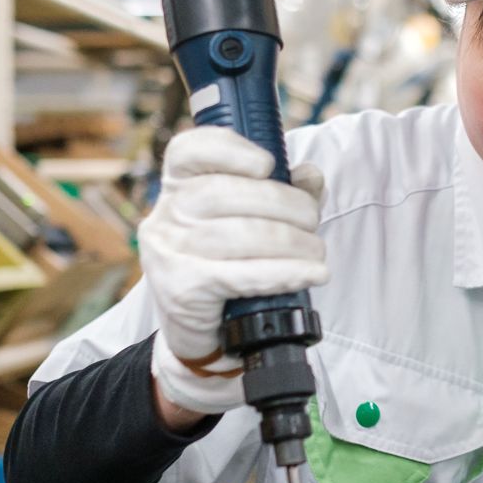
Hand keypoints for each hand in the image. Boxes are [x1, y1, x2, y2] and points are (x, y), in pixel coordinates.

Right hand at [138, 127, 327, 414]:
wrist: (203, 333)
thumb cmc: (230, 265)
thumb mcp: (252, 222)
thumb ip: (283, 193)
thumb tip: (311, 176)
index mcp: (178, 186)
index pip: (189, 150)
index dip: (230, 149)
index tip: (268, 164)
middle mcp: (166, 214)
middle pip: (228, 193)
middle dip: (285, 205)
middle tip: (313, 222)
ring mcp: (168, 251)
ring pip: (241, 234)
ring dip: (293, 243)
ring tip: (316, 252)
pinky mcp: (182, 288)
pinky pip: (241, 274)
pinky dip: (285, 273)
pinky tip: (311, 274)